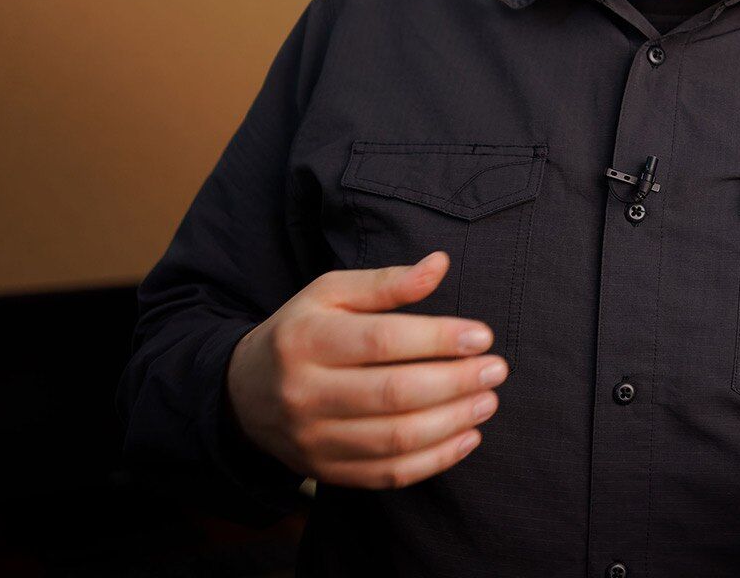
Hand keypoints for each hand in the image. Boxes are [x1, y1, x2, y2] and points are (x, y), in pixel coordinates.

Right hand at [225, 250, 508, 488]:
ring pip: (394, 441)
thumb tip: (439, 264)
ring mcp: (314, 439)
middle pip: (392, 394)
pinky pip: (388, 475)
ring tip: (488, 402)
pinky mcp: (326, 472)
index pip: (382, 341)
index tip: (482, 336)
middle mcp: (305, 393)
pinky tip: (467, 438)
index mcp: (306, 340)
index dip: (438, 338)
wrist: (243, 393)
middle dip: (455, 383)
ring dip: (452, 423)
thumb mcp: (331, 293)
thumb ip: (386, 282)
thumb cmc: (302, 331)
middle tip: (495, 370)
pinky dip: (435, 461)